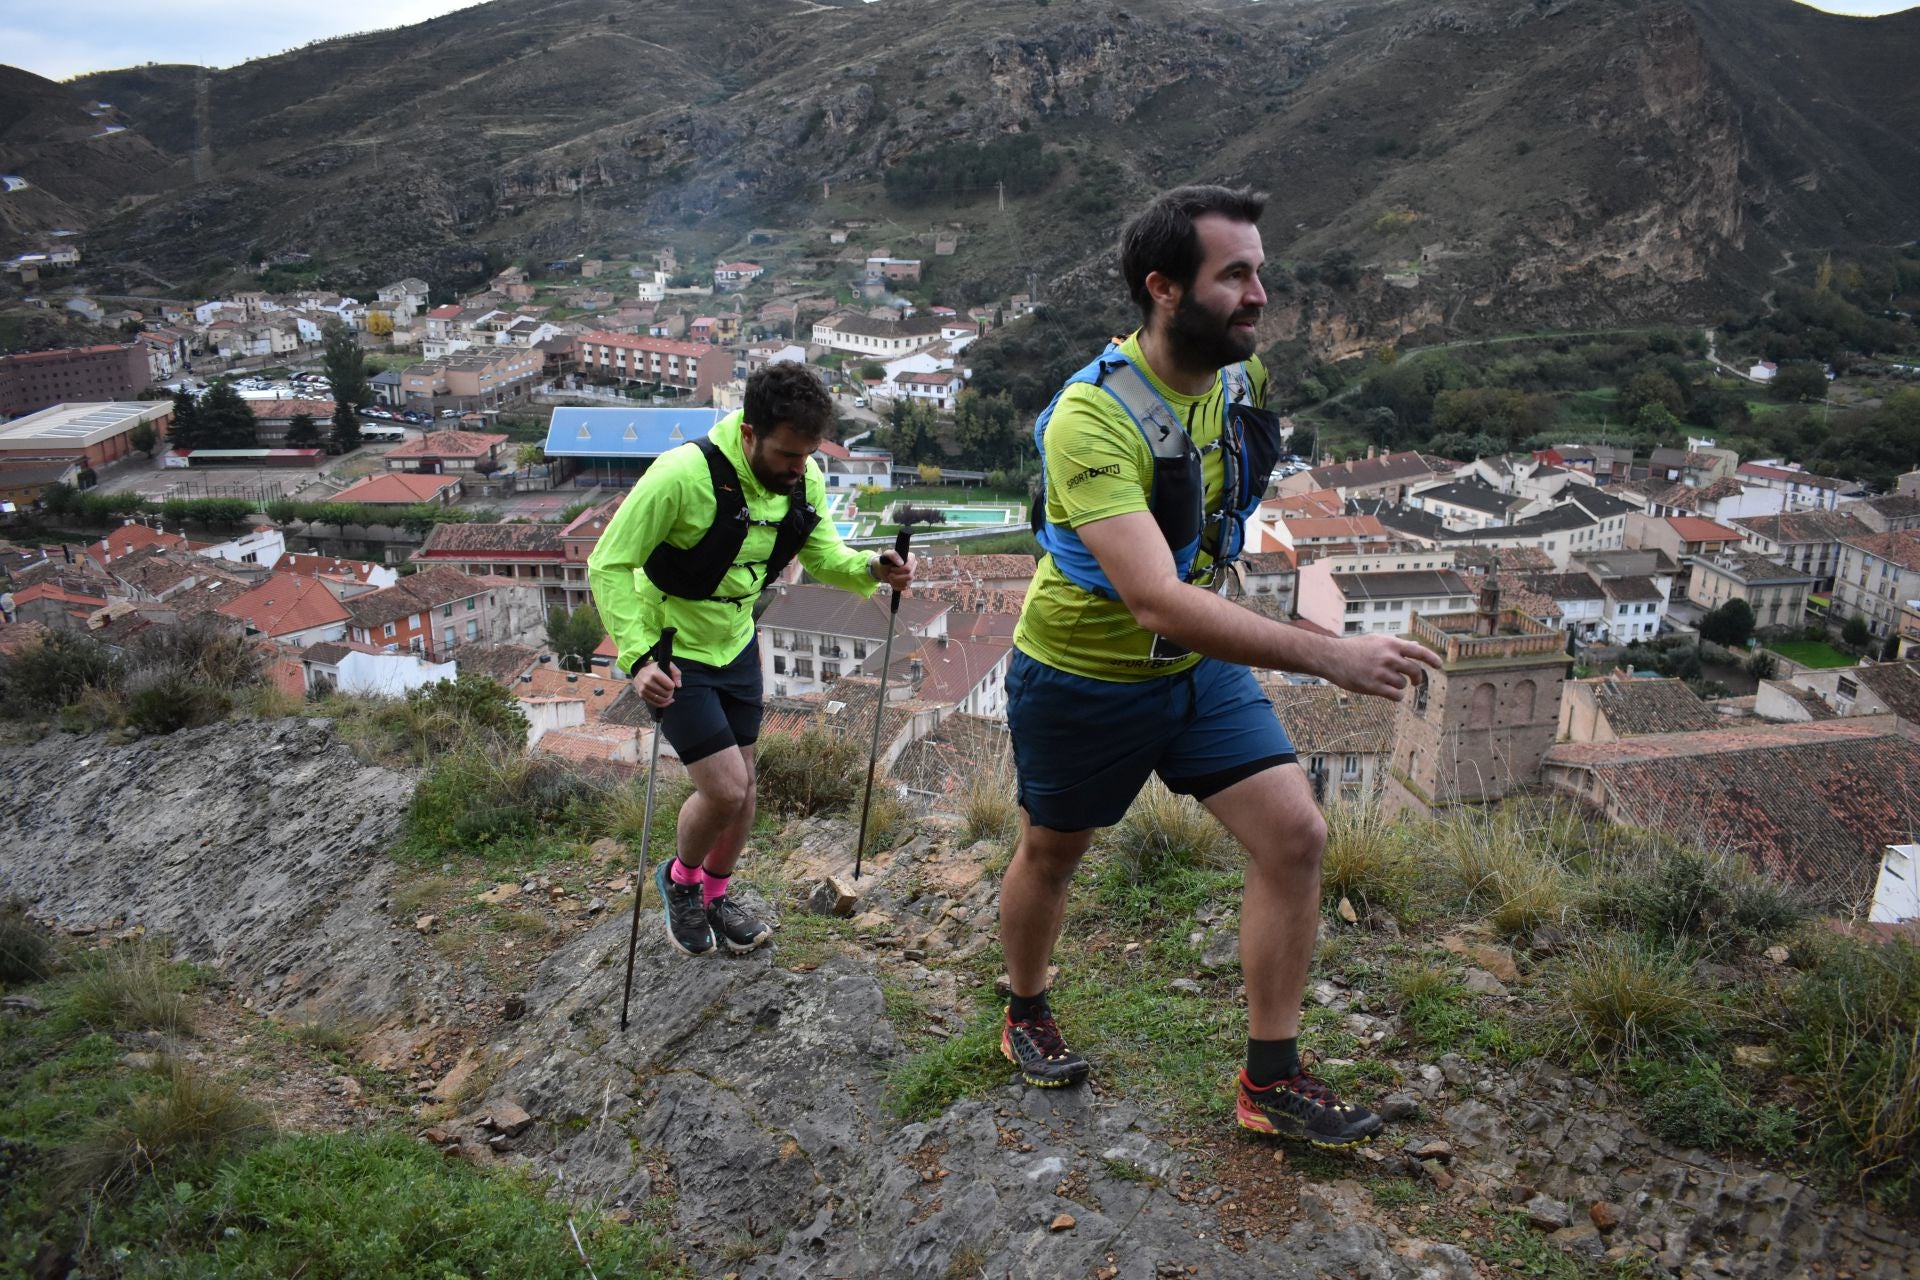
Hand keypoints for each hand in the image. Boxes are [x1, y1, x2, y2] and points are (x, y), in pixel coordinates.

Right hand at [632, 660, 680, 707]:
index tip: (671, 683)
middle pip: (666, 694)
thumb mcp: (667, 665)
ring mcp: (643, 690)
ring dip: (667, 699)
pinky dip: (663, 704)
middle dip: (670, 692)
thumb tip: (679, 686)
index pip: (670, 686)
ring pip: (661, 700)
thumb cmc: (656, 668)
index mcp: (654, 673)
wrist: (639, 670)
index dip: (673, 685)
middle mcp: (647, 682)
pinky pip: (655, 704)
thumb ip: (676, 673)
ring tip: (668, 694)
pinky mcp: (641, 695)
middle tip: (669, 689)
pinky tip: (667, 701)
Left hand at [870, 550, 914, 592]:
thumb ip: (893, 555)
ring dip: (895, 581)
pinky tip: (892, 581)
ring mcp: (912, 575)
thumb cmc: (886, 560)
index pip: (909, 568)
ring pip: (906, 583)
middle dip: (896, 577)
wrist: (883, 569)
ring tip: (890, 577)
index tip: (892, 568)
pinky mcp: (908, 583)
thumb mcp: (886, 554)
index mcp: (911, 557)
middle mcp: (913, 566)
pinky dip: (896, 585)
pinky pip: (904, 587)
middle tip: (890, 574)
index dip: (899, 570)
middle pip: (909, 576)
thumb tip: (901, 563)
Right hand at [1320, 634, 1439, 700]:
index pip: (1419, 651)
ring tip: (1386, 682)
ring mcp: (1381, 672)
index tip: (1439, 666)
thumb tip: (1418, 647)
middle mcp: (1389, 657)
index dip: (1432, 659)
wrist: (1332, 657)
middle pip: (1414, 671)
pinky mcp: (1374, 686)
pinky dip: (1396, 696)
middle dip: (1416, 678)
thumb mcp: (1376, 640)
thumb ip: (1397, 644)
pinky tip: (1389, 693)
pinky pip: (1396, 695)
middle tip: (1415, 681)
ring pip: (1403, 684)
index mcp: (1391, 644)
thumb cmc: (1355, 648)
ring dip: (1399, 685)